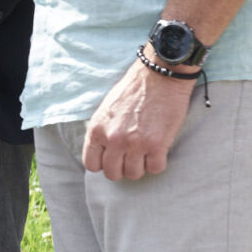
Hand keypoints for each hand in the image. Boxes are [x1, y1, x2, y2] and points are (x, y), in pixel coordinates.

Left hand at [80, 56, 196, 179]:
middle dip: (122, 168)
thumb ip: (102, 132)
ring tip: (145, 153)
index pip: (92, 165)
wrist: (159, 77)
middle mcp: (113, 139)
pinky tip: (158, 151)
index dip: (103, 164)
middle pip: (113, 173)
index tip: (113, 159)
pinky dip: (157, 163)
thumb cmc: (133, 90)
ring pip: (134, 174)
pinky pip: (155, 169)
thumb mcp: (105, 109)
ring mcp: (135, 144)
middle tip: (131, 158)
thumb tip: (102, 153)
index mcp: (97, 130)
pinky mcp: (157, 144)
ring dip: (141, 166)